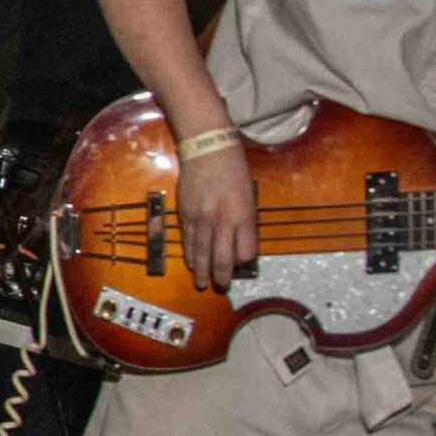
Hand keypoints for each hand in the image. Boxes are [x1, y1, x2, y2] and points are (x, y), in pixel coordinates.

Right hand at [178, 142, 257, 291]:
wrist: (207, 149)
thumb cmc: (234, 169)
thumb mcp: (249, 195)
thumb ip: (245, 220)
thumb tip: (240, 241)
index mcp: (244, 216)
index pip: (246, 252)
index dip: (244, 262)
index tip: (241, 264)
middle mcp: (223, 221)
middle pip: (223, 258)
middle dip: (222, 276)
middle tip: (221, 287)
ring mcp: (202, 219)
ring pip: (202, 253)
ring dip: (202, 271)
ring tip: (202, 283)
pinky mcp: (186, 214)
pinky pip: (188, 240)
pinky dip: (190, 254)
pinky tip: (192, 263)